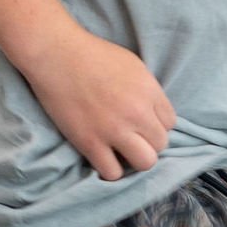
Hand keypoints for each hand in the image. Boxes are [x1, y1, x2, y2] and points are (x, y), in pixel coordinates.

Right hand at [19, 23, 176, 180]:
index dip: (156, 123)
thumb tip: (153, 113)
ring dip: (135, 159)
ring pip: (145, 163)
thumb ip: (147, 91)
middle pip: (161, 144)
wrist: (56, 54)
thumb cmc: (93, 54)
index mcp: (149, 91)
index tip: (142, 121)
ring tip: (122, 150)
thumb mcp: (133, 65)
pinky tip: (104, 158)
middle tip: (132, 136)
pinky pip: (113, 172)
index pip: (170, 123)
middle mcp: (137, 113)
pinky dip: (110, 169)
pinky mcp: (90, 143)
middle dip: (148, 141)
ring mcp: (114, 130)